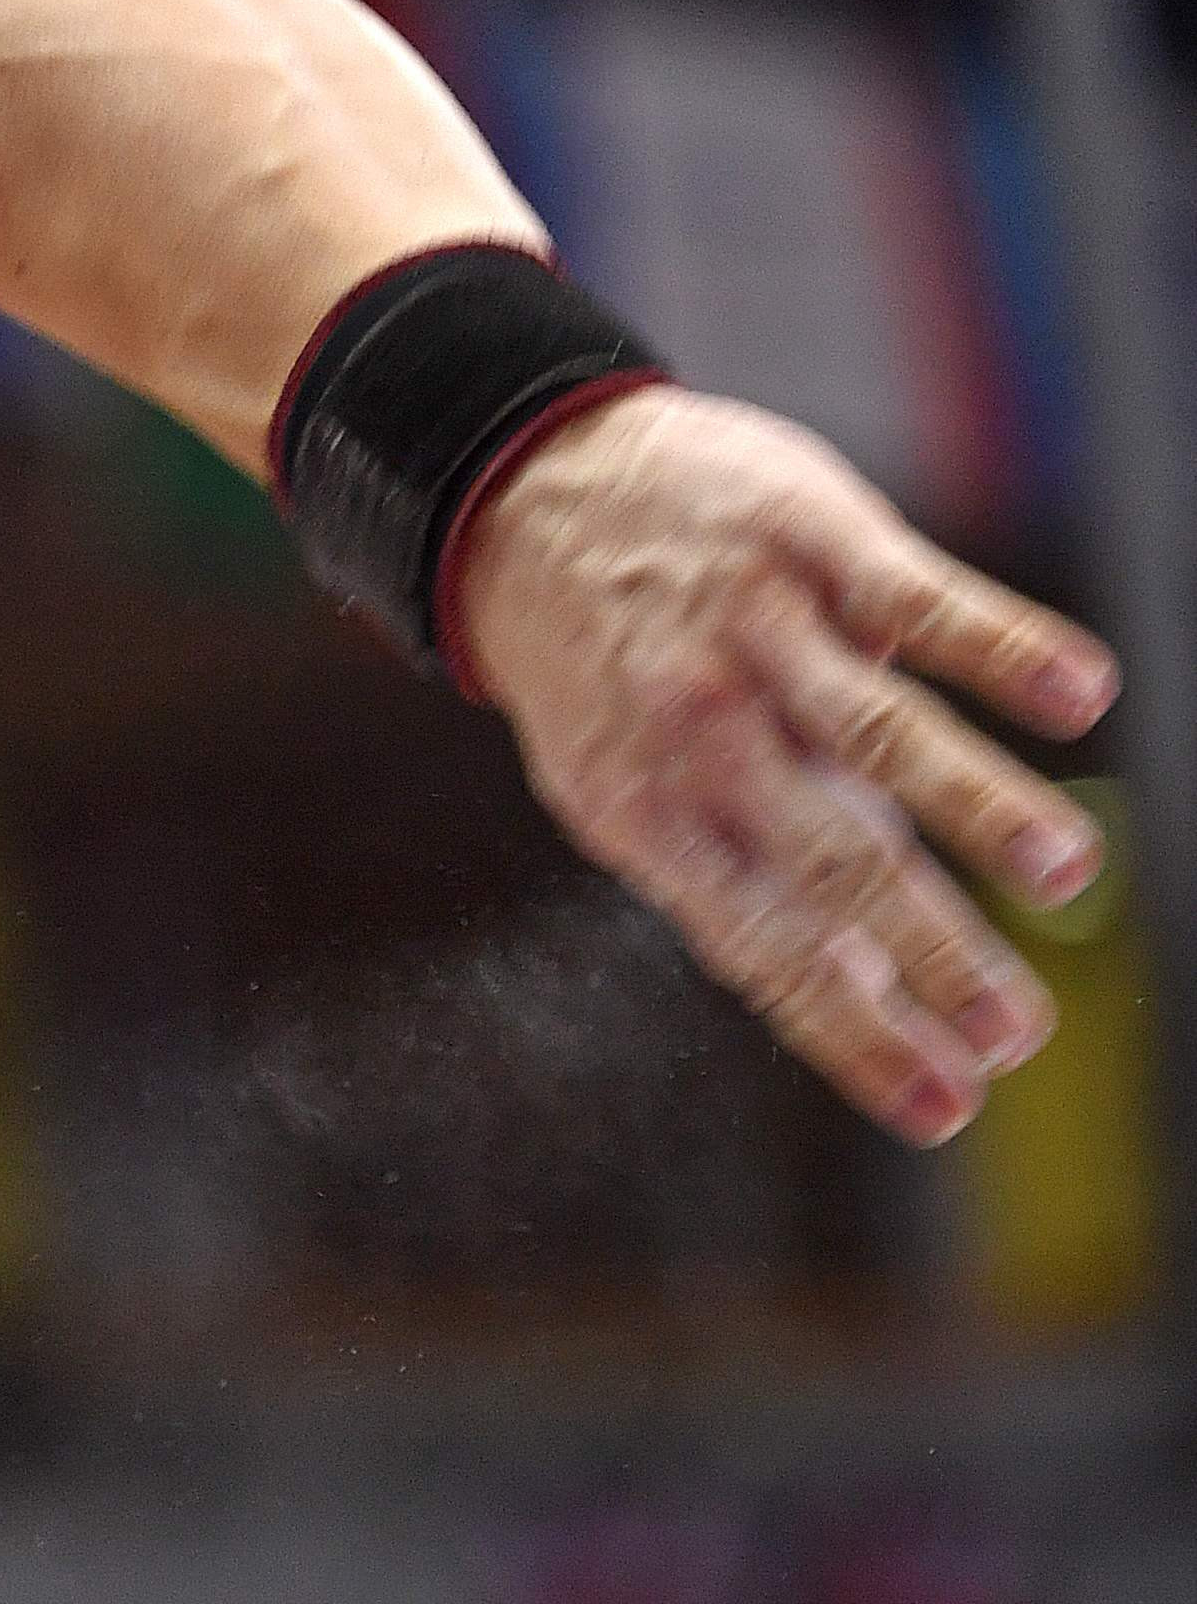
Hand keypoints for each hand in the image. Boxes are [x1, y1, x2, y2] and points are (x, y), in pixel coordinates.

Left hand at [455, 388, 1119, 1143]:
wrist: (522, 494)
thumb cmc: (605, 670)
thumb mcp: (628, 789)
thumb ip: (748, 881)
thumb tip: (865, 1003)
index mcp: (651, 820)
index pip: (765, 951)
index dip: (854, 1034)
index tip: (946, 1109)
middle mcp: (699, 736)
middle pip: (831, 862)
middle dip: (928, 955)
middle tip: (1021, 1032)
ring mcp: (753, 634)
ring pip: (878, 733)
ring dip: (976, 805)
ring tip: (1067, 875)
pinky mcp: (807, 540)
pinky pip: (917, 600)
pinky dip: (1000, 647)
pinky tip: (1082, 693)